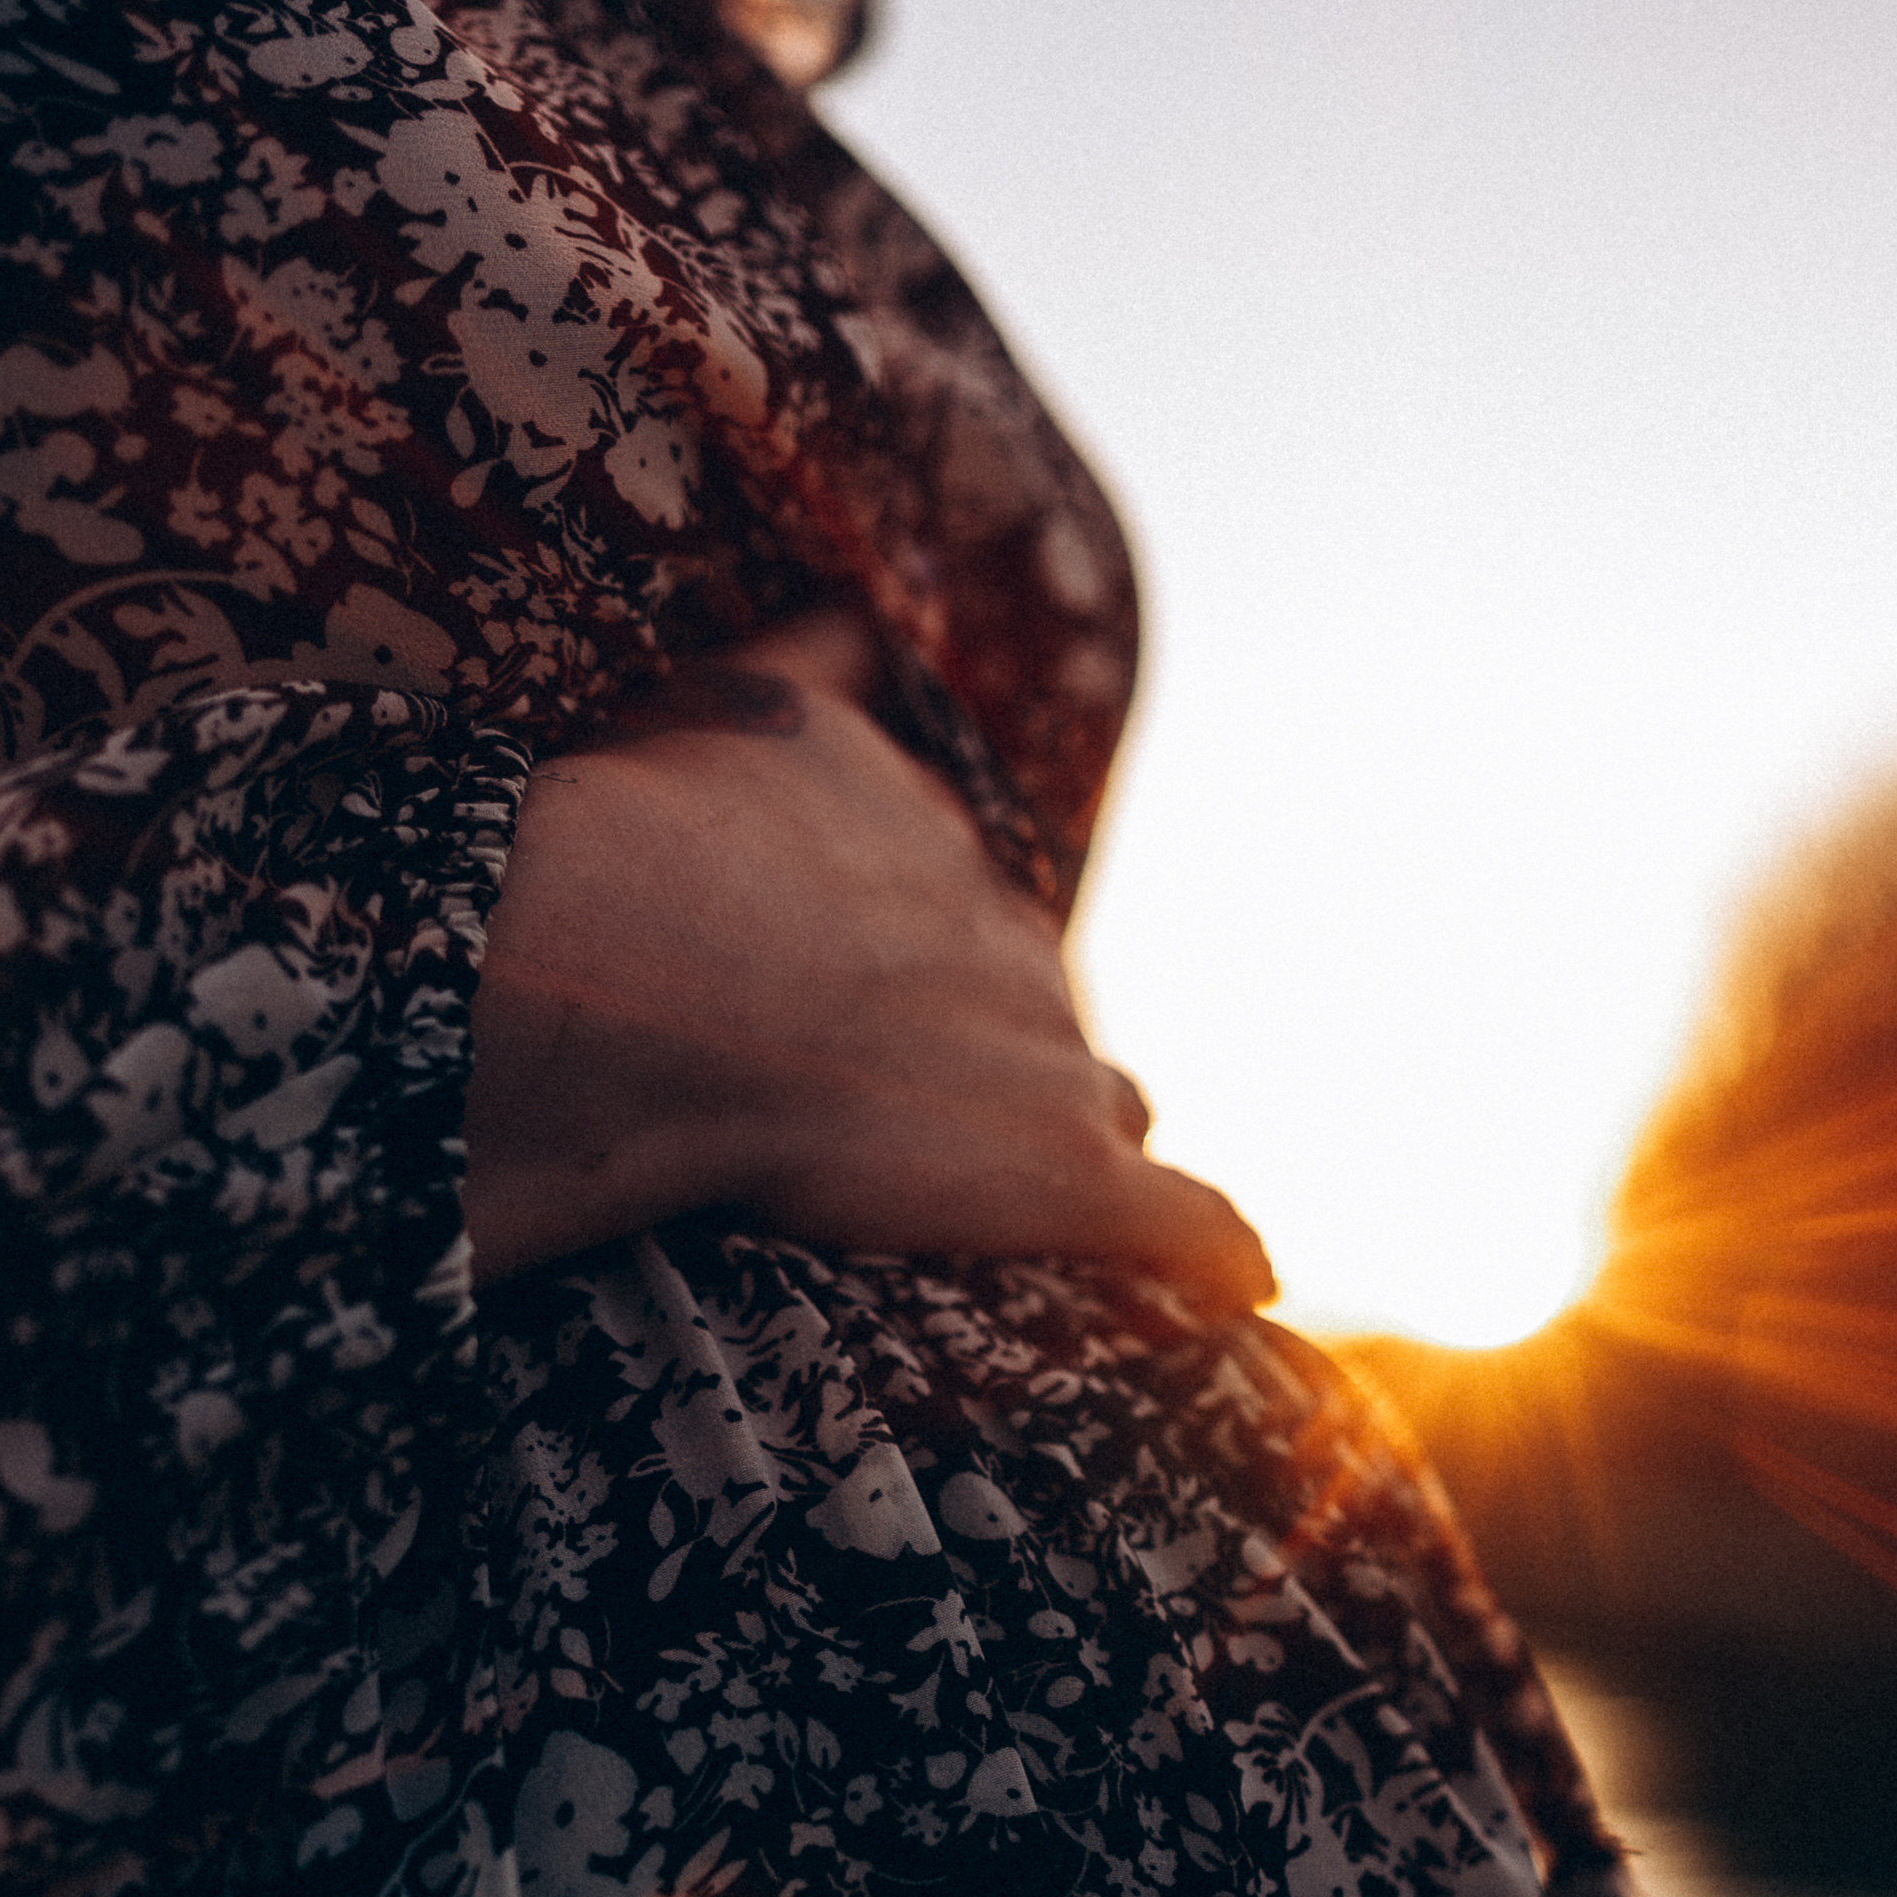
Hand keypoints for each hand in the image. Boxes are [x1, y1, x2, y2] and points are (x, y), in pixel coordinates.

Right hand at [462, 610, 1272, 1305]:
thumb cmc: (656, 844)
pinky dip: (1215, 1250)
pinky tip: (1242, 1280)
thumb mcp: (735, 702)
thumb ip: (816, 659)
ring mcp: (1051, 1058)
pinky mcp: (1070, 1174)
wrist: (653, 969)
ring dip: (1078, 1142)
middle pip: (1040, 1010)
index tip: (875, 1006)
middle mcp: (1008, 938)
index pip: (968, 907)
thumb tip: (871, 616)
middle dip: (995, 1059)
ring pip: (1110, 1105)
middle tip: (915, 1115)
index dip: (925, 967)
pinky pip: (1187, 1222)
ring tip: (1036, 1198)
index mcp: (930, 837)